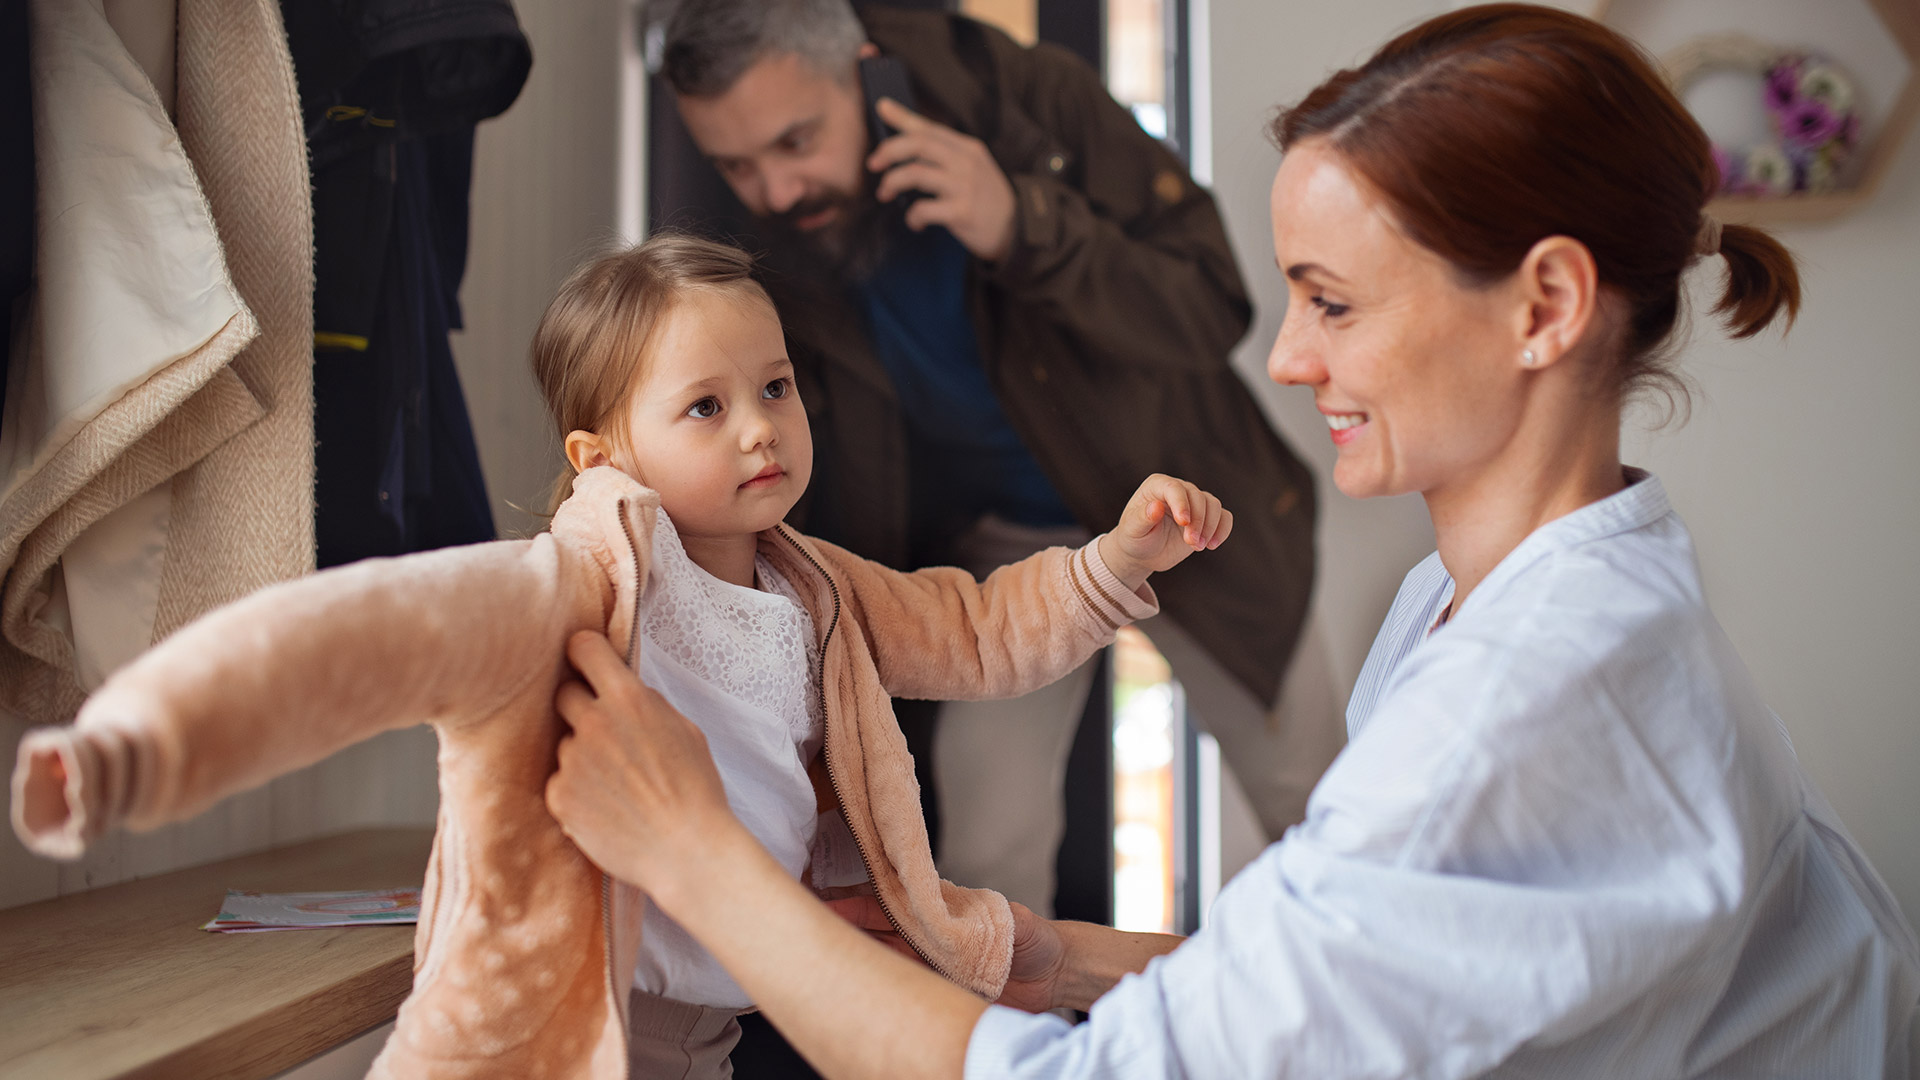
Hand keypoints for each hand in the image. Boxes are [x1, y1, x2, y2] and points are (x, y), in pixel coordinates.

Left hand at [544, 631, 743, 902]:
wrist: (687, 850)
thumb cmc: (695, 790)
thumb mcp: (684, 730)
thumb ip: (647, 703)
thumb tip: (623, 688)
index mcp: (628, 699)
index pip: (584, 648)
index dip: (583, 651)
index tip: (584, 659)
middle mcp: (593, 724)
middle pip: (564, 694)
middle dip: (581, 706)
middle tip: (604, 731)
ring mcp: (571, 761)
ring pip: (566, 744)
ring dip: (583, 756)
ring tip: (618, 785)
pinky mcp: (558, 796)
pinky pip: (560, 781)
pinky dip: (577, 791)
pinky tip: (606, 807)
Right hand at [827, 892, 1064, 1013]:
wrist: (1051, 976)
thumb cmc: (1034, 940)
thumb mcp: (1020, 923)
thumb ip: (1008, 918)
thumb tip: (1004, 912)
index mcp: (939, 911)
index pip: (891, 902)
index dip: (859, 903)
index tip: (828, 903)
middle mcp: (927, 936)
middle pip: (875, 931)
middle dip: (843, 929)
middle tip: (810, 932)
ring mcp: (928, 965)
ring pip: (881, 959)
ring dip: (855, 959)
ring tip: (822, 963)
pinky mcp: (936, 992)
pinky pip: (901, 991)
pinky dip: (879, 990)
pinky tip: (856, 994)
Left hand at [868, 98, 1017, 262]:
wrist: (1015, 228)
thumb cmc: (983, 197)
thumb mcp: (970, 167)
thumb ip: (942, 153)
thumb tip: (906, 141)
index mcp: (966, 147)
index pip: (929, 127)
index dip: (902, 116)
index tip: (880, 107)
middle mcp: (966, 161)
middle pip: (919, 145)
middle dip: (889, 151)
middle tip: (873, 164)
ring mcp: (965, 186)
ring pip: (916, 174)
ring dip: (892, 183)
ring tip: (886, 193)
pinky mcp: (962, 211)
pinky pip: (924, 209)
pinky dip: (912, 216)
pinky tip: (915, 222)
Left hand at [1099, 473, 1232, 588]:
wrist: (1144, 553)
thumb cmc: (1134, 538)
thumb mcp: (1133, 530)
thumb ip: (1143, 517)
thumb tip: (1156, 506)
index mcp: (1157, 486)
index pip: (1174, 488)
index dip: (1182, 503)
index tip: (1183, 523)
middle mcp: (1178, 489)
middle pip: (1198, 497)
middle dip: (1198, 522)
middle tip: (1191, 544)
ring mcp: (1194, 502)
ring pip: (1213, 505)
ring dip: (1210, 527)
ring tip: (1198, 547)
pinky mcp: (1206, 517)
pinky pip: (1224, 516)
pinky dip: (1223, 530)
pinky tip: (1212, 545)